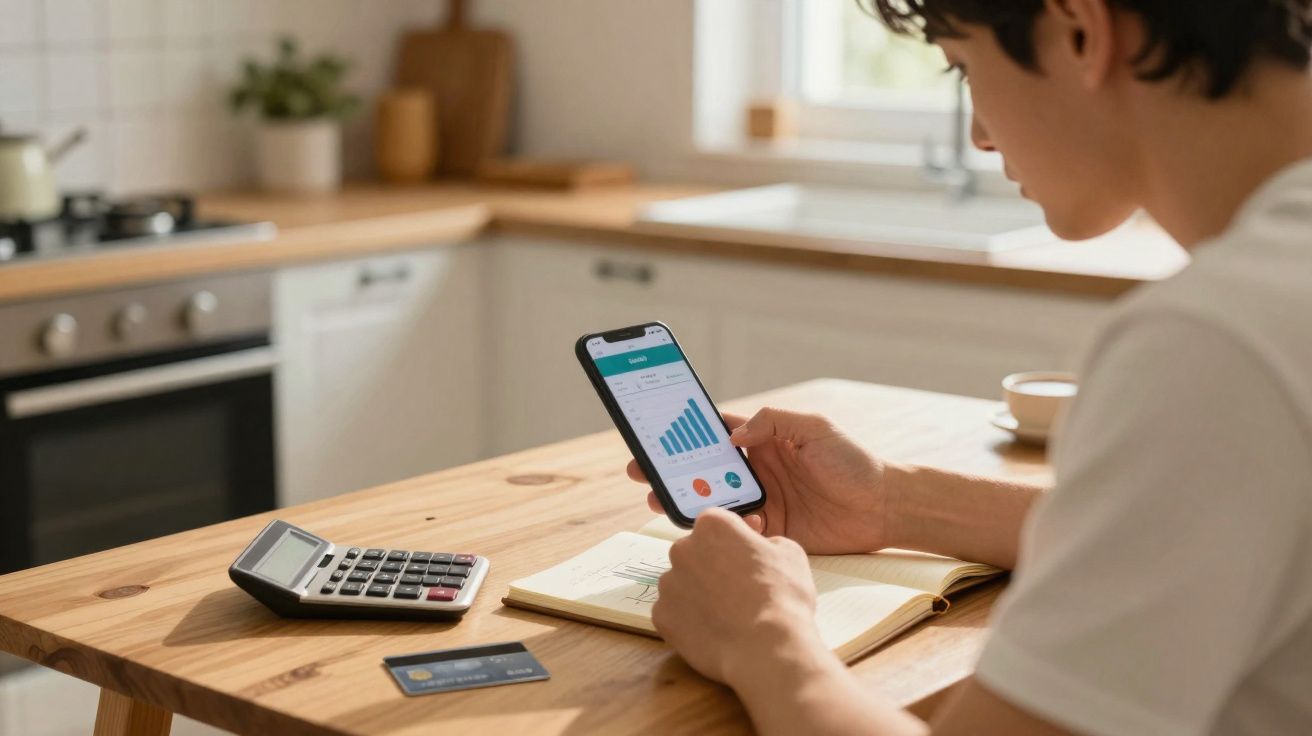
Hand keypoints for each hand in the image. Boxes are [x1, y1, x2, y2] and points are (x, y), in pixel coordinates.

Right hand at [629, 408, 890, 553]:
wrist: (884, 507)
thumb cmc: (852, 462)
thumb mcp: (815, 428)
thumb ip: (774, 422)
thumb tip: (733, 435)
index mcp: (763, 441)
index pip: (714, 433)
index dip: (683, 433)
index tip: (654, 432)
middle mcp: (755, 471)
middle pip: (702, 469)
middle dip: (669, 469)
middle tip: (640, 470)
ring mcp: (760, 502)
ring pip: (712, 501)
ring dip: (686, 500)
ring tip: (659, 499)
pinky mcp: (769, 531)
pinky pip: (737, 531)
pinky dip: (725, 529)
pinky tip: (720, 526)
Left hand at [652, 507, 826, 684]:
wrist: (766, 646)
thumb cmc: (782, 595)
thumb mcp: (789, 552)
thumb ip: (764, 542)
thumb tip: (756, 549)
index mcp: (712, 525)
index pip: (717, 524)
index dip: (733, 540)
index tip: (746, 557)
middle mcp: (682, 548)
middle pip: (695, 552)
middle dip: (711, 566)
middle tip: (736, 588)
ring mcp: (668, 583)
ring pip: (681, 583)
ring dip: (698, 593)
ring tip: (725, 615)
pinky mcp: (661, 616)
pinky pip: (674, 613)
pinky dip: (689, 620)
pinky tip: (712, 631)